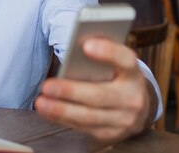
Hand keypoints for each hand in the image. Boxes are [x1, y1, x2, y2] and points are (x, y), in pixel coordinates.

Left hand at [34, 38, 155, 143]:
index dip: (108, 52)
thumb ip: (100, 55)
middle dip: (71, 91)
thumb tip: (74, 47)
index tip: (85, 45)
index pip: (125, 60)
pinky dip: (62, 118)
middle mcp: (132, 98)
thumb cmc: (117, 77)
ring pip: (89, 116)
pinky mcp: (111, 134)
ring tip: (41, 101)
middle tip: (47, 85)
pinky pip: (83, 127)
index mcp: (133, 73)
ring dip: (61, 110)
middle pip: (100, 95)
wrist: (137, 106)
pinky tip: (47, 110)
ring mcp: (124, 120)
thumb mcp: (115, 64)